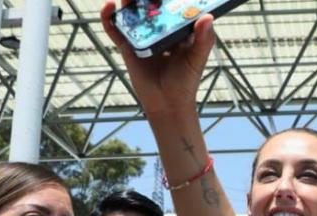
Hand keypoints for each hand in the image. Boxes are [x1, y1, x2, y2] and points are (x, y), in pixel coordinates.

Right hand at [100, 1, 215, 117]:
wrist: (167, 104)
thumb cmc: (186, 82)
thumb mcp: (197, 59)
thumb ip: (204, 39)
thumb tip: (207, 17)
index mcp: (177, 29)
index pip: (172, 5)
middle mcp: (158, 30)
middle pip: (150, 6)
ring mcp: (142, 37)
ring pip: (132, 13)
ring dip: (128, 1)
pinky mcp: (127, 47)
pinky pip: (115, 30)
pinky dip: (109, 17)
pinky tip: (109, 6)